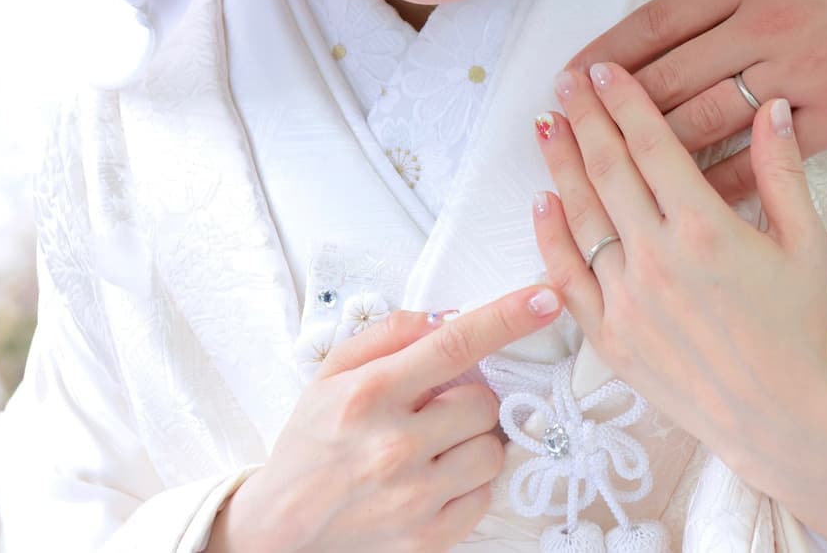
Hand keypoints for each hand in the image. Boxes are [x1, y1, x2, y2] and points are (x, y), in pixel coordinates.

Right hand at [207, 286, 562, 552]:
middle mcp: (394, 445)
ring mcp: (414, 496)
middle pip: (484, 401)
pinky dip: (467, 484)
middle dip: (466, 401)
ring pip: (492, 448)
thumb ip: (388, 335)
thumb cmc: (311, 445)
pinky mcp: (429, 536)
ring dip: (471, 443)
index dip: (508, 317)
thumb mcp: (331, 374)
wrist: (281, 530)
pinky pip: (484, 494)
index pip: (455, 343)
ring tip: (432, 449)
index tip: (545, 298)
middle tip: (431, 413)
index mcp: (370, 394)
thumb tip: (443, 317)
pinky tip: (433, 481)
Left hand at [531, 62, 826, 551]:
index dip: (623, 101)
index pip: (651, 145)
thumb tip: (772, 106)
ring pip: (580, 216)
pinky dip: (549, 237)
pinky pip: (566, 277)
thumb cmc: (799, 329)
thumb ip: (782, 171)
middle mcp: (657, 257)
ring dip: (559, 165)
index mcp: (705, 228)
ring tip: (546, 125)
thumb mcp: (807, 243)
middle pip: (607, 169)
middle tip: (566, 83)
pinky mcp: (608, 336)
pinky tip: (542, 203)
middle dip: (584, 119)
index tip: (604, 70)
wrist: (780, 418)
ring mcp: (626, 298)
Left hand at [570, 0, 826, 201]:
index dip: (608, 53)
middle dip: (613, 109)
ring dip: (654, 148)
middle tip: (569, 131)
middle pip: (670, 78)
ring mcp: (802, 75)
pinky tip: (695, 200)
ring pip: (709, 119)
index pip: (659, 20)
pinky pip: (772, 155)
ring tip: (611, 172)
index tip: (570, 78)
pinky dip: (730, 178)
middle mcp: (764, 28)